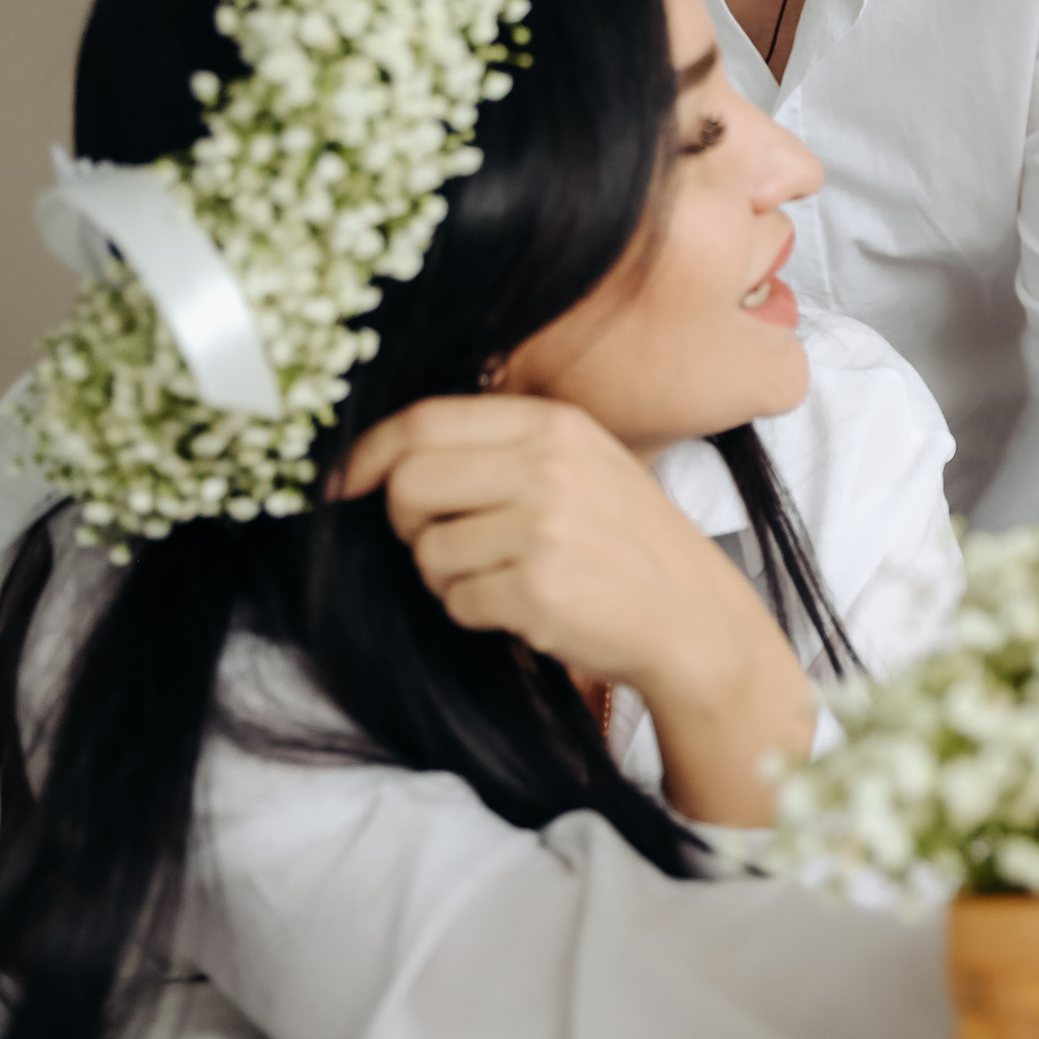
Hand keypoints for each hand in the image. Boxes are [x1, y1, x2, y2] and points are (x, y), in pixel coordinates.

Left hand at [336, 395, 813, 823]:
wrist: (694, 618)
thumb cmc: (629, 545)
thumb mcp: (583, 466)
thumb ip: (503, 450)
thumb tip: (389, 461)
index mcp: (555, 425)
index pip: (425, 421)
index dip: (369, 454)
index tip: (344, 486)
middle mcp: (549, 466)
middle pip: (408, 482)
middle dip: (407, 522)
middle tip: (444, 544)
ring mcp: (545, 526)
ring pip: (427, 550)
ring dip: (447, 578)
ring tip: (503, 581)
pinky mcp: (538, 588)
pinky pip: (457, 601)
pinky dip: (477, 614)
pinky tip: (524, 608)